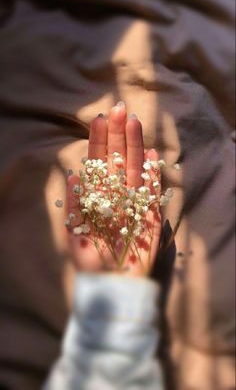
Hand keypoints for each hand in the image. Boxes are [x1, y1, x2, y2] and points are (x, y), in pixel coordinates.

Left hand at [66, 103, 160, 276]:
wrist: (111, 286)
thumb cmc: (91, 262)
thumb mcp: (75, 233)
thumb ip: (74, 205)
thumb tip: (73, 173)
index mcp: (98, 198)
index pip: (99, 164)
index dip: (99, 142)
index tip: (99, 119)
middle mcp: (117, 196)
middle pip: (119, 160)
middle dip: (118, 135)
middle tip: (119, 109)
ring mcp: (135, 204)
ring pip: (136, 170)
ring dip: (135, 147)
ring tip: (134, 123)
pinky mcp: (150, 216)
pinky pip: (152, 192)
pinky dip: (152, 174)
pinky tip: (150, 154)